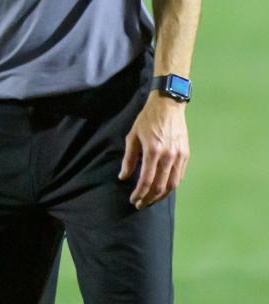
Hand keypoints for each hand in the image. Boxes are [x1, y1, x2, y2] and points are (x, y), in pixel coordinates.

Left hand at [119, 93, 189, 209]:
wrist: (168, 105)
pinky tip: (162, 189)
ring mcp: (179, 156)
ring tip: (150, 200)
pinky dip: (171, 186)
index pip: (146, 180)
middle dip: (149, 199)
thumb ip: (128, 158)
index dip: (140, 193)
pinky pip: (179, 176)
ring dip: (161, 196)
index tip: (133, 200)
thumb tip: (123, 177)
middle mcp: (168, 156)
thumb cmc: (147, 120)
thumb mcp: (132, 136)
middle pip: (160, 187)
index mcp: (153, 151)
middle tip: (140, 204)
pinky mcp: (186, 155)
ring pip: (172, 185)